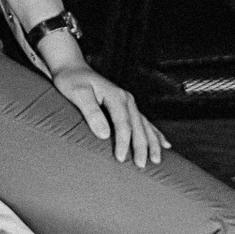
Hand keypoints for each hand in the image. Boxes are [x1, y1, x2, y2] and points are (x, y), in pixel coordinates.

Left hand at [50, 65, 170, 166]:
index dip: (124, 143)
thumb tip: (105, 134)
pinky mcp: (126, 105)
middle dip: (142, 147)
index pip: (124, 125)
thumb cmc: (70, 80)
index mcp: (116, 97)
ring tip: (156, 160)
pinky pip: (144, 122)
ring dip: (152, 143)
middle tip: (141, 166)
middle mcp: (127, 99)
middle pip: (138, 127)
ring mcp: (129, 101)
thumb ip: (91, 112)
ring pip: (145, 125)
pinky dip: (155, 133)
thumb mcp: (77, 93)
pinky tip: (165, 144)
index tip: (121, 159)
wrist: (71, 67)